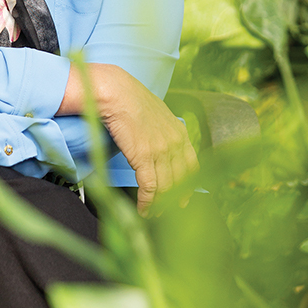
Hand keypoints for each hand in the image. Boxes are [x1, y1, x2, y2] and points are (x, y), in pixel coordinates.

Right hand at [59, 63, 197, 214]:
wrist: (116, 92)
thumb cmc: (129, 99)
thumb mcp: (155, 113)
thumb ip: (161, 129)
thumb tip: (156, 142)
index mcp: (179, 132)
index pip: (192, 165)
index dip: (188, 185)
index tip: (184, 198)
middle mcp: (175, 143)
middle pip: (181, 180)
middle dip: (175, 200)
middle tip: (168, 214)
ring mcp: (162, 151)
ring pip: (166, 187)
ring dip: (160, 206)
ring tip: (153, 216)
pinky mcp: (145, 158)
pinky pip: (149, 188)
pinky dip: (147, 203)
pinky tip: (143, 211)